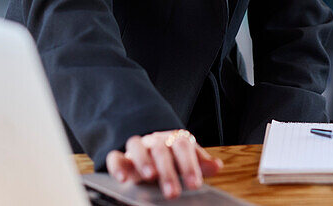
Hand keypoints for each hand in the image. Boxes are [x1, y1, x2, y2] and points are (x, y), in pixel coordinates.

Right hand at [105, 129, 222, 199]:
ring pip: (137, 147)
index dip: (189, 165)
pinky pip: (115, 157)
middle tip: (173, 193)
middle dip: (168, 172)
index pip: (183, 146)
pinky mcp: (121, 157)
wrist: (151, 148)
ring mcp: (138, 147)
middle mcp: (156, 141)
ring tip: (149, 177)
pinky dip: (117, 166)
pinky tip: (122, 178)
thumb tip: (217, 166)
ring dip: (143, 161)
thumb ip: (201, 163)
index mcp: (174, 139)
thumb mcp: (189, 158)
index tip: (194, 184)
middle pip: (161, 150)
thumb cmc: (174, 157)